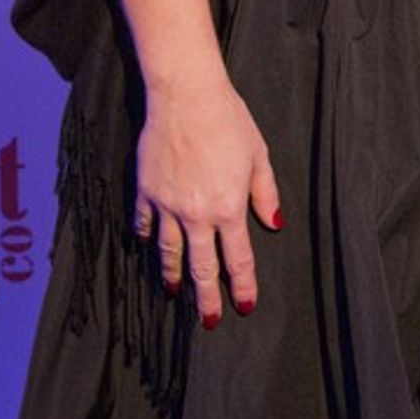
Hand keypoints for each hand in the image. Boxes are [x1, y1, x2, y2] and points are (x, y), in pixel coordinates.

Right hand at [131, 71, 281, 325]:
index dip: (242, 285)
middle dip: (206, 298)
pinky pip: (144, 223)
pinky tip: (148, 246)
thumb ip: (265, 193)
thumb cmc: (229, 120)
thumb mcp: (258, 155)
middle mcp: (196, 214)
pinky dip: (146, 237)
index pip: (237, 258)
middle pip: (201, 267)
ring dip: (173, 274)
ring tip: (175, 293)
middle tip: (209, 322)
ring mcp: (167, 205)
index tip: (244, 306)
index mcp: (228, 207)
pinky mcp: (146, 191)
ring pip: (169, 251)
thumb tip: (275, 223)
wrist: (186, 96)